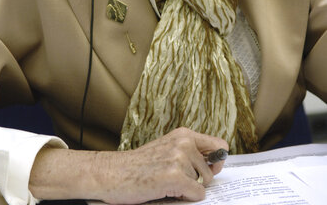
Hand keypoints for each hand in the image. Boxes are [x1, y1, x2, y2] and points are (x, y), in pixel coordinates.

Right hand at [29, 127, 227, 203]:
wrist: (112, 173)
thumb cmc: (138, 165)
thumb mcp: (167, 149)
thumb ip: (189, 151)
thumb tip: (217, 163)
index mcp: (183, 134)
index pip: (219, 145)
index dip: (218, 161)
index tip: (211, 169)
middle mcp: (184, 142)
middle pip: (211, 171)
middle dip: (197, 180)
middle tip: (173, 178)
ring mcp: (179, 159)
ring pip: (203, 184)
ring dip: (188, 189)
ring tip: (166, 183)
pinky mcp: (174, 176)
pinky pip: (197, 195)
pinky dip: (185, 198)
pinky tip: (166, 191)